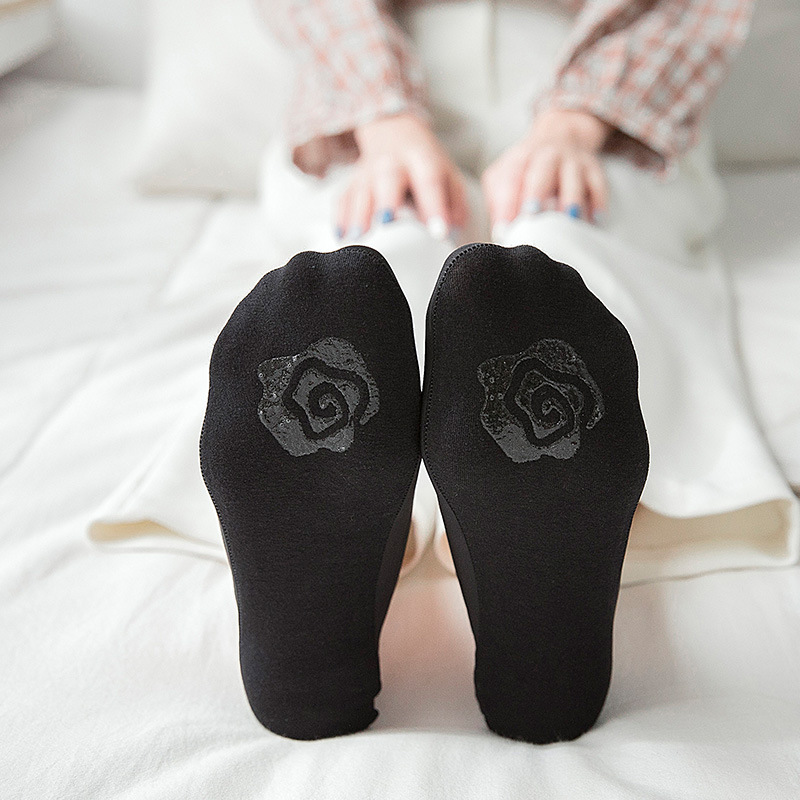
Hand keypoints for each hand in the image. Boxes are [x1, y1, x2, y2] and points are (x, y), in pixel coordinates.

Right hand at [336, 112, 469, 239]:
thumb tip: (455, 226)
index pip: (430, 181)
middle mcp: (392, 162)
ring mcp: (369, 171)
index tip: (439, 231)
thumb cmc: (423, 161)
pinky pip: (343, 199)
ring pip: (361, 190)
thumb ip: (454, 201)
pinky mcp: (352, 183)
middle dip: (387, 200)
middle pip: (388, 178)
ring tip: (358, 235)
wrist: (393, 132)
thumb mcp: (447, 174)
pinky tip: (342, 235)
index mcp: (422, 159)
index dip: (434, 206)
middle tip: (387, 220)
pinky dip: (341, 217)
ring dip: (358, 213)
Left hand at [480, 108, 612, 229]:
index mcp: (521, 157)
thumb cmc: (527, 167)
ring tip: (567, 221)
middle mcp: (548, 154)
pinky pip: (598, 185)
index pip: (511, 178)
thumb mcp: (505, 175)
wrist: (561, 135)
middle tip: (532, 217)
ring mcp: (572, 160)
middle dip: (537, 194)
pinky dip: (597, 203)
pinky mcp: (593, 168)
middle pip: (543, 171)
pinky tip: (594, 222)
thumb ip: (498, 200)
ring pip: (573, 178)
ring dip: (570, 200)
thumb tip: (500, 232)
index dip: (506, 203)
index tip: (503, 228)